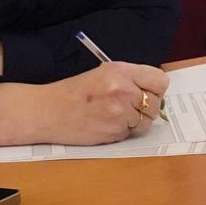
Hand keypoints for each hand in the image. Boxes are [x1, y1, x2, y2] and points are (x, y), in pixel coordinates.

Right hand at [0, 62, 169, 146]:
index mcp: (121, 71)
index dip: (155, 88)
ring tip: (115, 115)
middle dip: (145, 106)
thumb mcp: (103, 73)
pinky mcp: (113, 132)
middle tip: (128, 106)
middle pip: (156, 102)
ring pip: (146, 121)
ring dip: (136, 121)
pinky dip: (123, 131)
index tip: (148, 91)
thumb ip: (130, 78)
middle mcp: (123, 90)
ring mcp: (119, 113)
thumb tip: (156, 89)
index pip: (160, 80)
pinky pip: (131, 133)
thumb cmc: (74, 92)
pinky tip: (106, 124)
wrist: (45, 111)